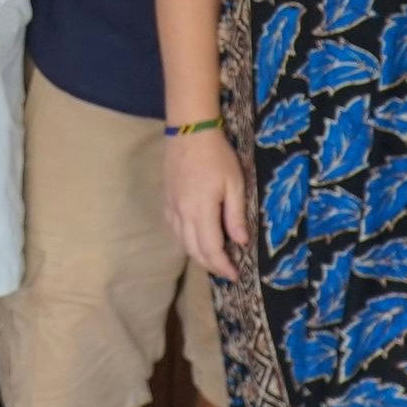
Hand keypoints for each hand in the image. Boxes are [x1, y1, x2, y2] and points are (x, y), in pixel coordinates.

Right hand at [162, 127, 250, 282]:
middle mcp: (182, 214)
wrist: (189, 131)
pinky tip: (194, 238)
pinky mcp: (166, 200)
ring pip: (181, 242)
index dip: (222, 266)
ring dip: (197, 254)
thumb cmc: (217, 155)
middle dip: (210, 265)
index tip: (235, 275)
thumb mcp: (235, 183)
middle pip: (194, 250)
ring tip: (213, 258)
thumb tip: (240, 242)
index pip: (211, 249)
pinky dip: (185, 240)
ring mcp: (171, 207)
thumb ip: (235, 215)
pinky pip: (173, 229)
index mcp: (201, 211)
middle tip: (226, 271)